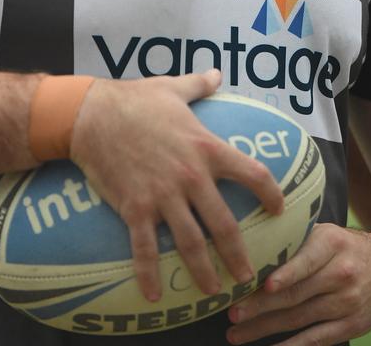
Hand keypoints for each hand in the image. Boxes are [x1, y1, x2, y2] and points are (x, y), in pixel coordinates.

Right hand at [70, 69, 283, 302]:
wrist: (92, 115)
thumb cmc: (136, 99)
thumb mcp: (173, 87)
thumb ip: (199, 85)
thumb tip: (217, 74)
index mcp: (206, 147)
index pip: (252, 173)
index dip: (270, 194)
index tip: (278, 209)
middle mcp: (191, 176)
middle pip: (224, 223)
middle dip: (238, 254)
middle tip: (248, 276)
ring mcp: (163, 195)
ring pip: (191, 243)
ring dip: (204, 272)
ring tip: (213, 292)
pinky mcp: (135, 208)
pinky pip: (145, 249)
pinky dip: (149, 275)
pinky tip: (153, 296)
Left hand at [226, 223, 370, 344]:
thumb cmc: (343, 247)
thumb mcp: (325, 232)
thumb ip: (295, 238)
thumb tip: (251, 242)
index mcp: (332, 243)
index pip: (307, 260)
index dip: (286, 274)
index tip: (264, 284)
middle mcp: (342, 273)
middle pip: (296, 293)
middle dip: (260, 306)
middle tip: (233, 312)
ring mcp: (348, 302)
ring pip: (300, 319)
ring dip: (265, 328)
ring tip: (237, 333)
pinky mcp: (351, 326)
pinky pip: (316, 340)